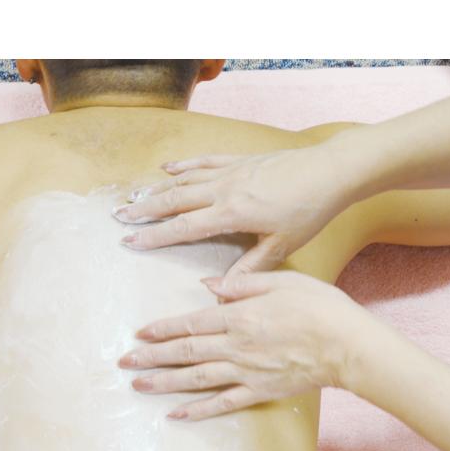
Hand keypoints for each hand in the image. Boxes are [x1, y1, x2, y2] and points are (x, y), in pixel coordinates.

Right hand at [113, 143, 359, 276]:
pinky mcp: (239, 160)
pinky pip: (204, 160)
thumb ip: (249, 267)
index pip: (184, 227)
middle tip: (118, 216)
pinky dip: (184, 164)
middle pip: (174, 200)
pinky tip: (168, 168)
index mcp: (231, 213)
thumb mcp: (281, 245)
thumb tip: (220, 290)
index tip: (130, 240)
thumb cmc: (309, 211)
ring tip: (134, 196)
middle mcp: (224, 190)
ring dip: (157, 188)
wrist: (331, 171)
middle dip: (144, 209)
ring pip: (184, 180)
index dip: (155, 235)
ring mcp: (230, 171)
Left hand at [118, 271, 371, 420]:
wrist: (350, 345)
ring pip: (196, 378)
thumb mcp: (282, 280)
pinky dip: (198, 410)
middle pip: (185, 351)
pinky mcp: (259, 391)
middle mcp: (236, 345)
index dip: (162, 329)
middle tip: (124, 361)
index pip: (191, 323)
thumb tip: (208, 285)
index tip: (139, 333)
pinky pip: (223, 403)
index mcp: (239, 316)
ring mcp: (246, 371)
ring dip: (164, 382)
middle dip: (151, 356)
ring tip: (138, 385)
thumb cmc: (320, 306)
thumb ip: (241, 283)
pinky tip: (175, 414)